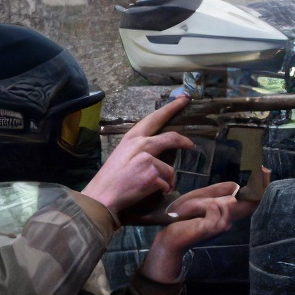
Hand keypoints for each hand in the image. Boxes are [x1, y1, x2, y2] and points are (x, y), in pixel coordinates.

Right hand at [82, 97, 195, 215]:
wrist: (103, 195)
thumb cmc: (112, 178)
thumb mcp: (122, 154)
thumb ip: (139, 149)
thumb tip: (156, 153)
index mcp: (132, 137)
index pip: (155, 118)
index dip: (171, 108)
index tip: (183, 99)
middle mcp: (141, 144)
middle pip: (170, 138)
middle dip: (183, 140)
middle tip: (191, 144)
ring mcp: (147, 159)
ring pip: (170, 169)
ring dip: (168, 180)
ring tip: (158, 188)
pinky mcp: (152, 174)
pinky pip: (166, 183)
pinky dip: (163, 190)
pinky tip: (152, 193)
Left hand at [139, 170, 268, 283]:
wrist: (170, 233)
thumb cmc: (184, 216)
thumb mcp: (202, 198)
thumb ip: (218, 192)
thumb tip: (237, 186)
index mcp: (227, 211)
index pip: (248, 199)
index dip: (259, 186)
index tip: (266, 170)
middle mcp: (228, 219)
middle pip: (249, 202)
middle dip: (256, 185)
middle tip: (260, 169)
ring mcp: (221, 225)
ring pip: (229, 203)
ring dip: (212, 200)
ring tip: (196, 206)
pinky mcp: (211, 228)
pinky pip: (215, 208)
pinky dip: (205, 205)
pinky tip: (196, 211)